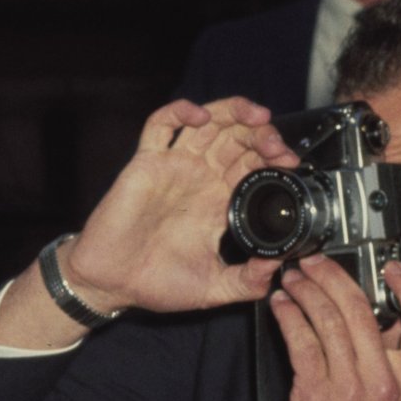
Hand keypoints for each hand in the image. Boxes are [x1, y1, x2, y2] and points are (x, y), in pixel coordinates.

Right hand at [61, 96, 296, 315]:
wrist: (111, 285)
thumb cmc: (156, 285)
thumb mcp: (215, 289)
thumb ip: (248, 282)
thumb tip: (276, 268)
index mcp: (218, 202)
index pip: (252, 164)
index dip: (273, 157)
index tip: (289, 164)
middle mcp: (199, 179)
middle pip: (236, 137)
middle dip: (262, 134)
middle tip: (275, 144)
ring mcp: (173, 167)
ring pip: (208, 123)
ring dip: (234, 112)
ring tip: (255, 118)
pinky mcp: (145, 163)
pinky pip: (160, 125)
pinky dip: (181, 111)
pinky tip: (200, 117)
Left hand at [272, 256, 400, 400]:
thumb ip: (387, 369)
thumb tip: (371, 331)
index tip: (394, 269)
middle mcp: (383, 379)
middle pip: (364, 310)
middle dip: (334, 277)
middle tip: (316, 262)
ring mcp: (350, 386)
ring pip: (330, 320)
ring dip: (306, 291)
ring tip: (292, 278)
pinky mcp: (317, 394)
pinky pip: (302, 342)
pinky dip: (289, 317)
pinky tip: (281, 307)